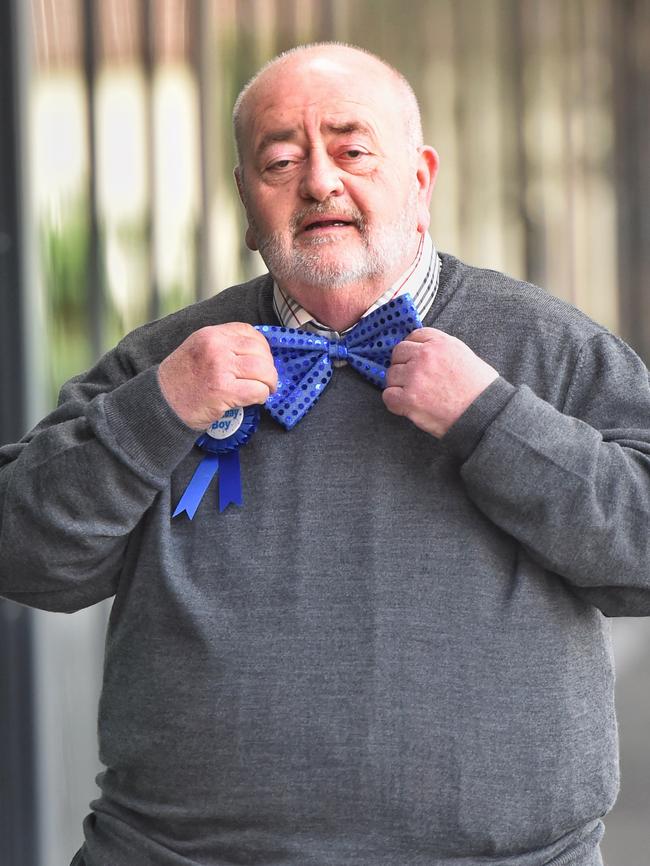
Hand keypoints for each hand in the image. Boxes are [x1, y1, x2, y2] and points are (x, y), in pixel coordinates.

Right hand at [158, 323, 277, 429]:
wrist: (161, 403)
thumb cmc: (181, 381)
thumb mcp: (198, 350)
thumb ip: (222, 346)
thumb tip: (256, 352)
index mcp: (210, 334)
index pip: (248, 332)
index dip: (262, 347)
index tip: (262, 360)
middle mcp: (215, 347)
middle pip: (260, 351)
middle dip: (269, 367)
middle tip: (267, 380)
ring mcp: (219, 367)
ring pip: (263, 370)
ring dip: (269, 382)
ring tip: (265, 390)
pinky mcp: (223, 390)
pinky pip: (257, 390)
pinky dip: (261, 396)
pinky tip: (256, 400)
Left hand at [382, 328, 498, 437]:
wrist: (486, 413)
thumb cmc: (481, 389)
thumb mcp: (465, 356)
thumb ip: (442, 350)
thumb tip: (424, 352)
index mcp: (441, 343)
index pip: (414, 335)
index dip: (412, 348)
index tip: (414, 358)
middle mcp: (425, 356)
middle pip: (398, 353)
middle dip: (402, 365)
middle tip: (412, 379)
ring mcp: (415, 377)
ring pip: (391, 375)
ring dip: (398, 385)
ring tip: (414, 395)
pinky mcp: (409, 399)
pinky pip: (388, 396)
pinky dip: (395, 402)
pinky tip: (407, 406)